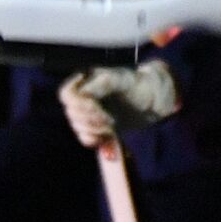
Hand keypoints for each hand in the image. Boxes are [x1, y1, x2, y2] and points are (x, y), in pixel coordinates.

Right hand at [58, 60, 178, 146]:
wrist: (153, 100)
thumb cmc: (138, 85)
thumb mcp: (122, 80)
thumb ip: (103, 83)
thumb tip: (84, 93)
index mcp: (86, 81)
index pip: (67, 95)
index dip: (79, 105)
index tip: (96, 108)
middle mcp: (84, 97)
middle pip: (71, 114)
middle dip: (91, 120)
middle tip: (110, 120)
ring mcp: (89, 113)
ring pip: (78, 128)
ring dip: (95, 131)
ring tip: (113, 127)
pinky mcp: (96, 128)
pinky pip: (86, 139)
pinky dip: (97, 141)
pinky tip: (110, 140)